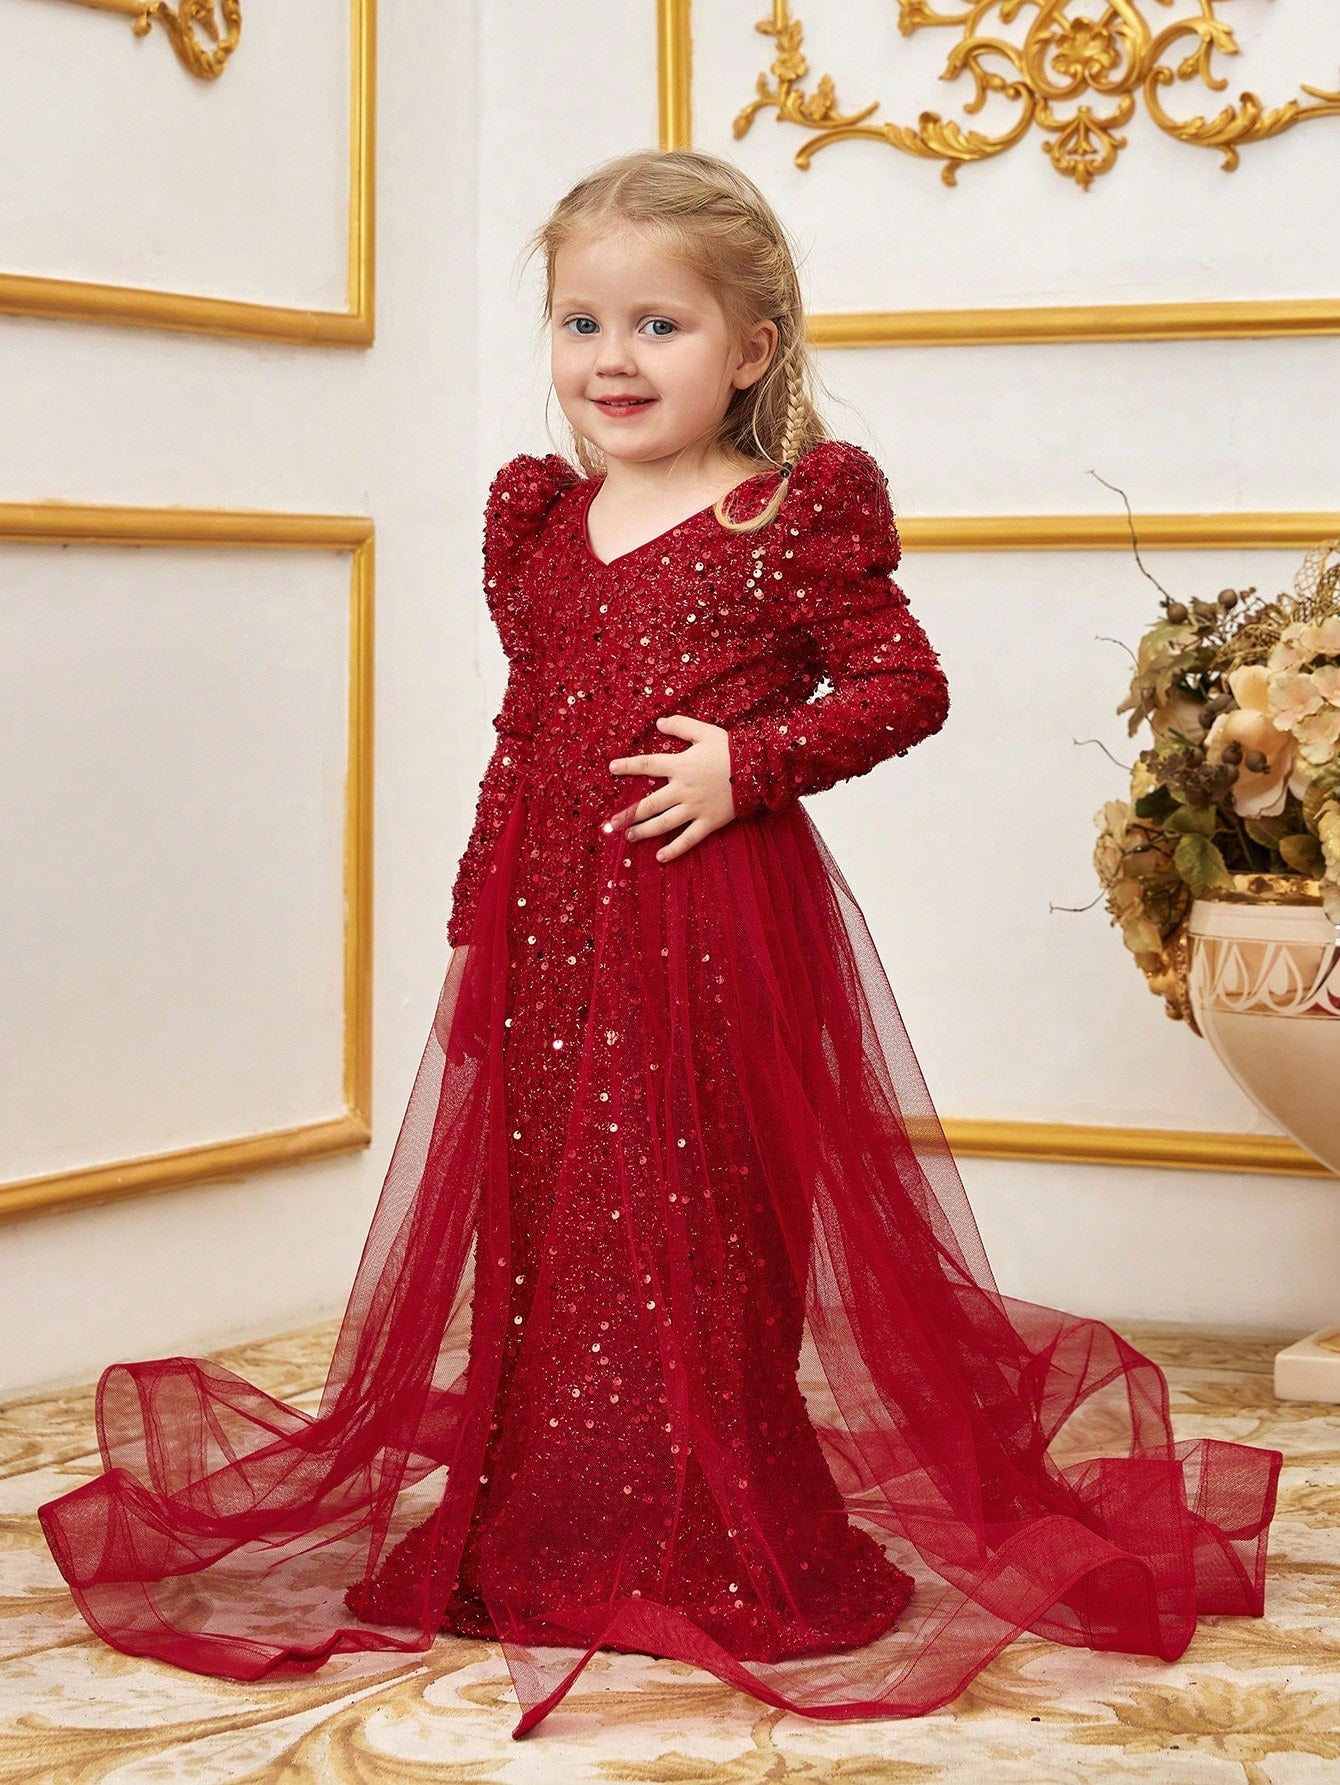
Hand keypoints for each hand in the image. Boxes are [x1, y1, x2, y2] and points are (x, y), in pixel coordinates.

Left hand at [605, 714, 736, 861]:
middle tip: (611, 824)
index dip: (628, 766)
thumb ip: (681, 725)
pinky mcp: (708, 822)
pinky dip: (674, 849)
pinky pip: (688, 839)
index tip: (611, 769)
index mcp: (680, 766)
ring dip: (644, 831)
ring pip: (663, 823)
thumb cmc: (731, 749)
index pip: (647, 765)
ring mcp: (695, 808)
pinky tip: (660, 857)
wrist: (759, 769)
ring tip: (629, 837)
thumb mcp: (705, 731)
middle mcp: (683, 790)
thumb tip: (659, 722)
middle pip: (649, 804)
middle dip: (628, 814)